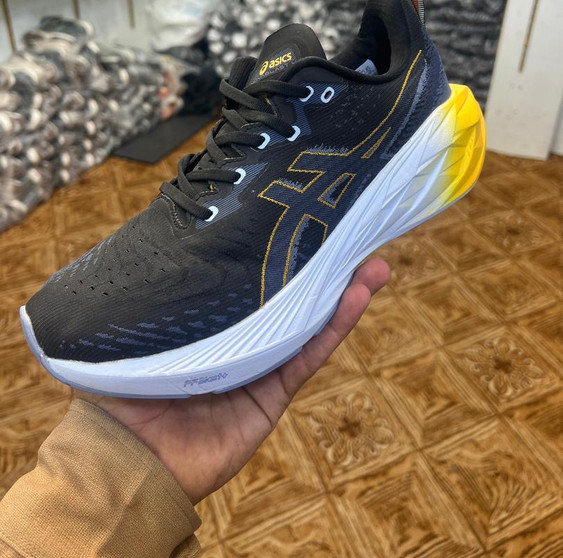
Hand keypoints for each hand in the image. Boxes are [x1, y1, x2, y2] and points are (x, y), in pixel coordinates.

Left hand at [81, 257, 389, 503]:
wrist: (128, 458)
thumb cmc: (122, 391)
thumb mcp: (136, 328)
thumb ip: (156, 292)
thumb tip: (162, 238)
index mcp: (206, 322)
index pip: (248, 281)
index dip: (275, 254)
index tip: (298, 221)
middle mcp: (237, 339)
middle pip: (286, 297)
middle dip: (319, 266)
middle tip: (348, 233)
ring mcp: (259, 366)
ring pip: (308, 321)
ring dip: (342, 292)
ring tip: (373, 263)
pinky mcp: (272, 394)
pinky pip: (308, 355)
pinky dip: (334, 327)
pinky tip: (356, 297)